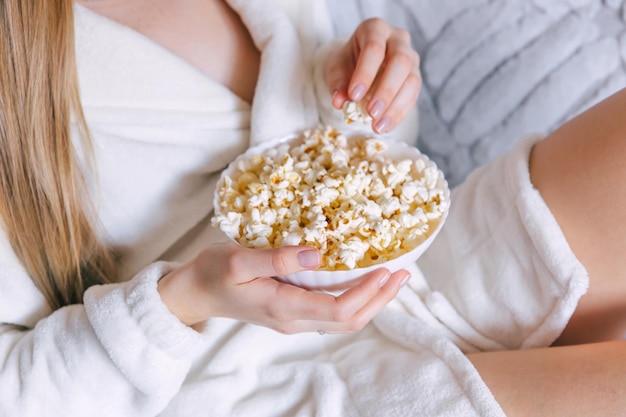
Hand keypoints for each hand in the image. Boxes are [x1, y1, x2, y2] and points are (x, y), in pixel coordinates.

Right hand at [158, 243, 409, 333]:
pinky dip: (355, 299)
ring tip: (392, 278)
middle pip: (349, 321)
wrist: (196, 293)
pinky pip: (332, 313)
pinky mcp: (292, 313)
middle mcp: (293, 320)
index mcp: (283, 307)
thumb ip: (277, 257)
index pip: (338, 309)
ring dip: (372, 301)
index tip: (387, 270)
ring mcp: (293, 320)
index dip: (367, 293)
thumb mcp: (239, 259)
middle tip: (404, 274)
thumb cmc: (213, 273)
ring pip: (343, 320)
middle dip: (381, 299)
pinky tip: (362, 281)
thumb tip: (318, 253)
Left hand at [325, 18, 421, 133]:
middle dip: (385, 90)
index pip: (374, 48)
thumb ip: (338, 83)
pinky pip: (413, 96)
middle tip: (371, 113)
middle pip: (400, 61)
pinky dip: (399, 114)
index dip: (365, 73)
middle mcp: (398, 40)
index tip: (354, 96)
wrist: (358, 66)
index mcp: (375, 29)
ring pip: (411, 80)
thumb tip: (339, 102)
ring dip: (395, 106)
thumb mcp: (336, 69)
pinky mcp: (415, 78)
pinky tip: (386, 126)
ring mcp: (411, 58)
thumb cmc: (348, 64)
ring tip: (378, 126)